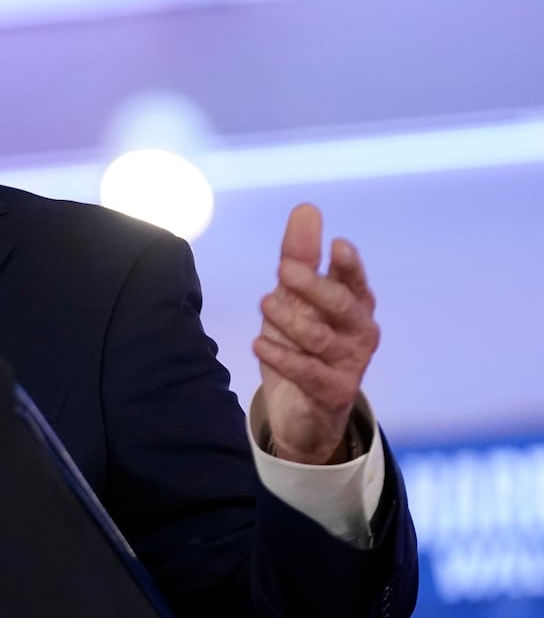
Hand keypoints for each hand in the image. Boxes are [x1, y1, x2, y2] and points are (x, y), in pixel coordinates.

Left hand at [253, 205, 378, 464]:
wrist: (304, 409)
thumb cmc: (303, 342)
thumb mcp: (296, 297)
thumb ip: (300, 255)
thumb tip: (307, 208)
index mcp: (354, 303)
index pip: (353, 279)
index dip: (348, 265)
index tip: (338, 245)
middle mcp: (359, 331)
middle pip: (341, 304)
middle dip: (315, 286)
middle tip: (284, 270)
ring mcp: (350, 363)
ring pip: (321, 337)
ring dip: (291, 320)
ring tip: (265, 303)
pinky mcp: (334, 391)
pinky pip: (308, 372)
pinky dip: (282, 357)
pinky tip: (259, 344)